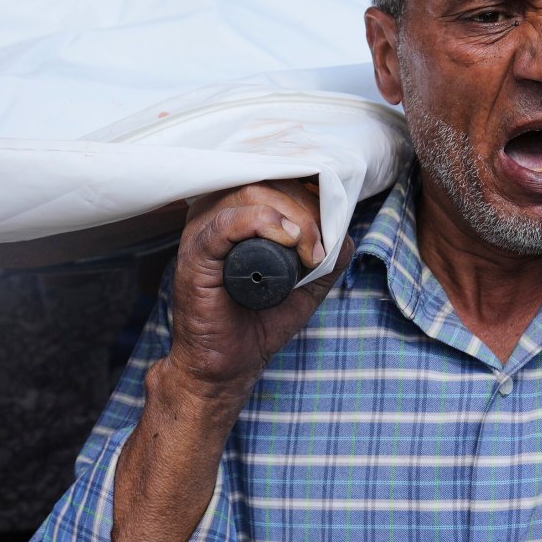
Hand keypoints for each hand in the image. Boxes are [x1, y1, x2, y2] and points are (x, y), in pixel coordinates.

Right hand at [165, 180, 351, 401]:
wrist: (226, 365)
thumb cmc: (258, 322)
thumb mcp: (306, 285)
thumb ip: (328, 257)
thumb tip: (345, 231)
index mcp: (236, 212)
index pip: (276, 175)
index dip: (309, 188)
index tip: (332, 217)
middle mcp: (215, 213)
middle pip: (267, 180)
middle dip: (307, 208)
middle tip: (320, 248)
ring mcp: (202, 231)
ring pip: (252, 193)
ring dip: (293, 217)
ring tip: (308, 252)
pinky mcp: (195, 254)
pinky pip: (228, 221)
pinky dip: (262, 222)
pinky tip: (288, 239)